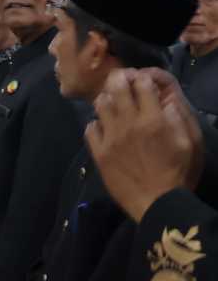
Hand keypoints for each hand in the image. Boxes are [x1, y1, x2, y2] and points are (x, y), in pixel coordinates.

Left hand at [86, 68, 202, 221]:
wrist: (157, 203)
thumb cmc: (179, 173)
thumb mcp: (191, 144)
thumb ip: (179, 119)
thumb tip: (166, 101)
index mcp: (154, 119)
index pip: (142, 83)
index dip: (142, 78)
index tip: (142, 81)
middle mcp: (129, 123)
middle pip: (116, 87)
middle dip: (119, 79)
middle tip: (122, 82)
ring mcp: (110, 138)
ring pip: (99, 105)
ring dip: (107, 100)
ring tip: (113, 105)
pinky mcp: (98, 152)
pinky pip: (90, 128)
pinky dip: (96, 124)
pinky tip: (104, 129)